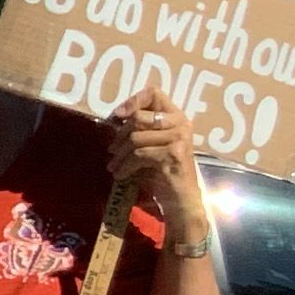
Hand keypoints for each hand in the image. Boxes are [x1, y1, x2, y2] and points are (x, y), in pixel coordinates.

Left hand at [107, 86, 201, 214]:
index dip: (133, 101)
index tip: (118, 115)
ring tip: (114, 166)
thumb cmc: (162, 173)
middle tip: (112, 151)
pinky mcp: (173, 154)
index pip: (154, 93)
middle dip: (120, 136)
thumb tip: (115, 118)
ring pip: (136, 137)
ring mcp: (179, 138)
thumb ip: (139, 130)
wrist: (180, 201)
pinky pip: (139, 154)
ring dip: (120, 155)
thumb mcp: (150, 146)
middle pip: (138, 117)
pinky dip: (125, 166)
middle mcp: (181, 123)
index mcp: (176, 117)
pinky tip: (121, 175)